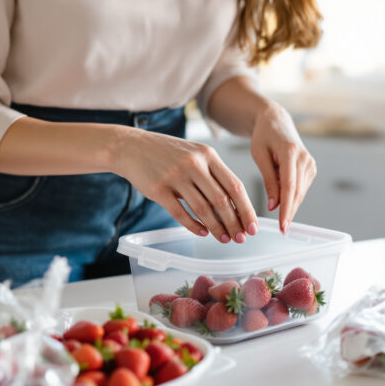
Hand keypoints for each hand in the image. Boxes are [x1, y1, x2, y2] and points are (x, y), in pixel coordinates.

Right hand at [115, 130, 257, 242]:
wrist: (132, 147)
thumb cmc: (169, 154)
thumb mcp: (196, 155)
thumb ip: (214, 176)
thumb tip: (235, 207)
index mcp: (208, 155)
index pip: (235, 186)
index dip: (246, 209)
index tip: (252, 226)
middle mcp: (194, 164)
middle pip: (222, 200)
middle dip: (234, 223)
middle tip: (240, 238)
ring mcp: (176, 176)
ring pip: (203, 209)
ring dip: (216, 228)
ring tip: (224, 238)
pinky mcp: (159, 189)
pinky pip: (180, 213)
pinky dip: (194, 225)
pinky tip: (202, 232)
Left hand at [250, 103, 315, 233]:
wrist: (276, 122)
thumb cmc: (264, 137)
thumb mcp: (259, 156)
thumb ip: (268, 180)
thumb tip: (274, 205)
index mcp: (291, 152)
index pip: (289, 187)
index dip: (286, 208)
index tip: (283, 225)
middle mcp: (305, 158)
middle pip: (297, 192)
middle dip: (289, 212)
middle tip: (282, 230)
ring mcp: (310, 163)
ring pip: (300, 192)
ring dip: (290, 205)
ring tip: (279, 215)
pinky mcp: (311, 168)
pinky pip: (300, 188)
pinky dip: (291, 196)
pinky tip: (282, 200)